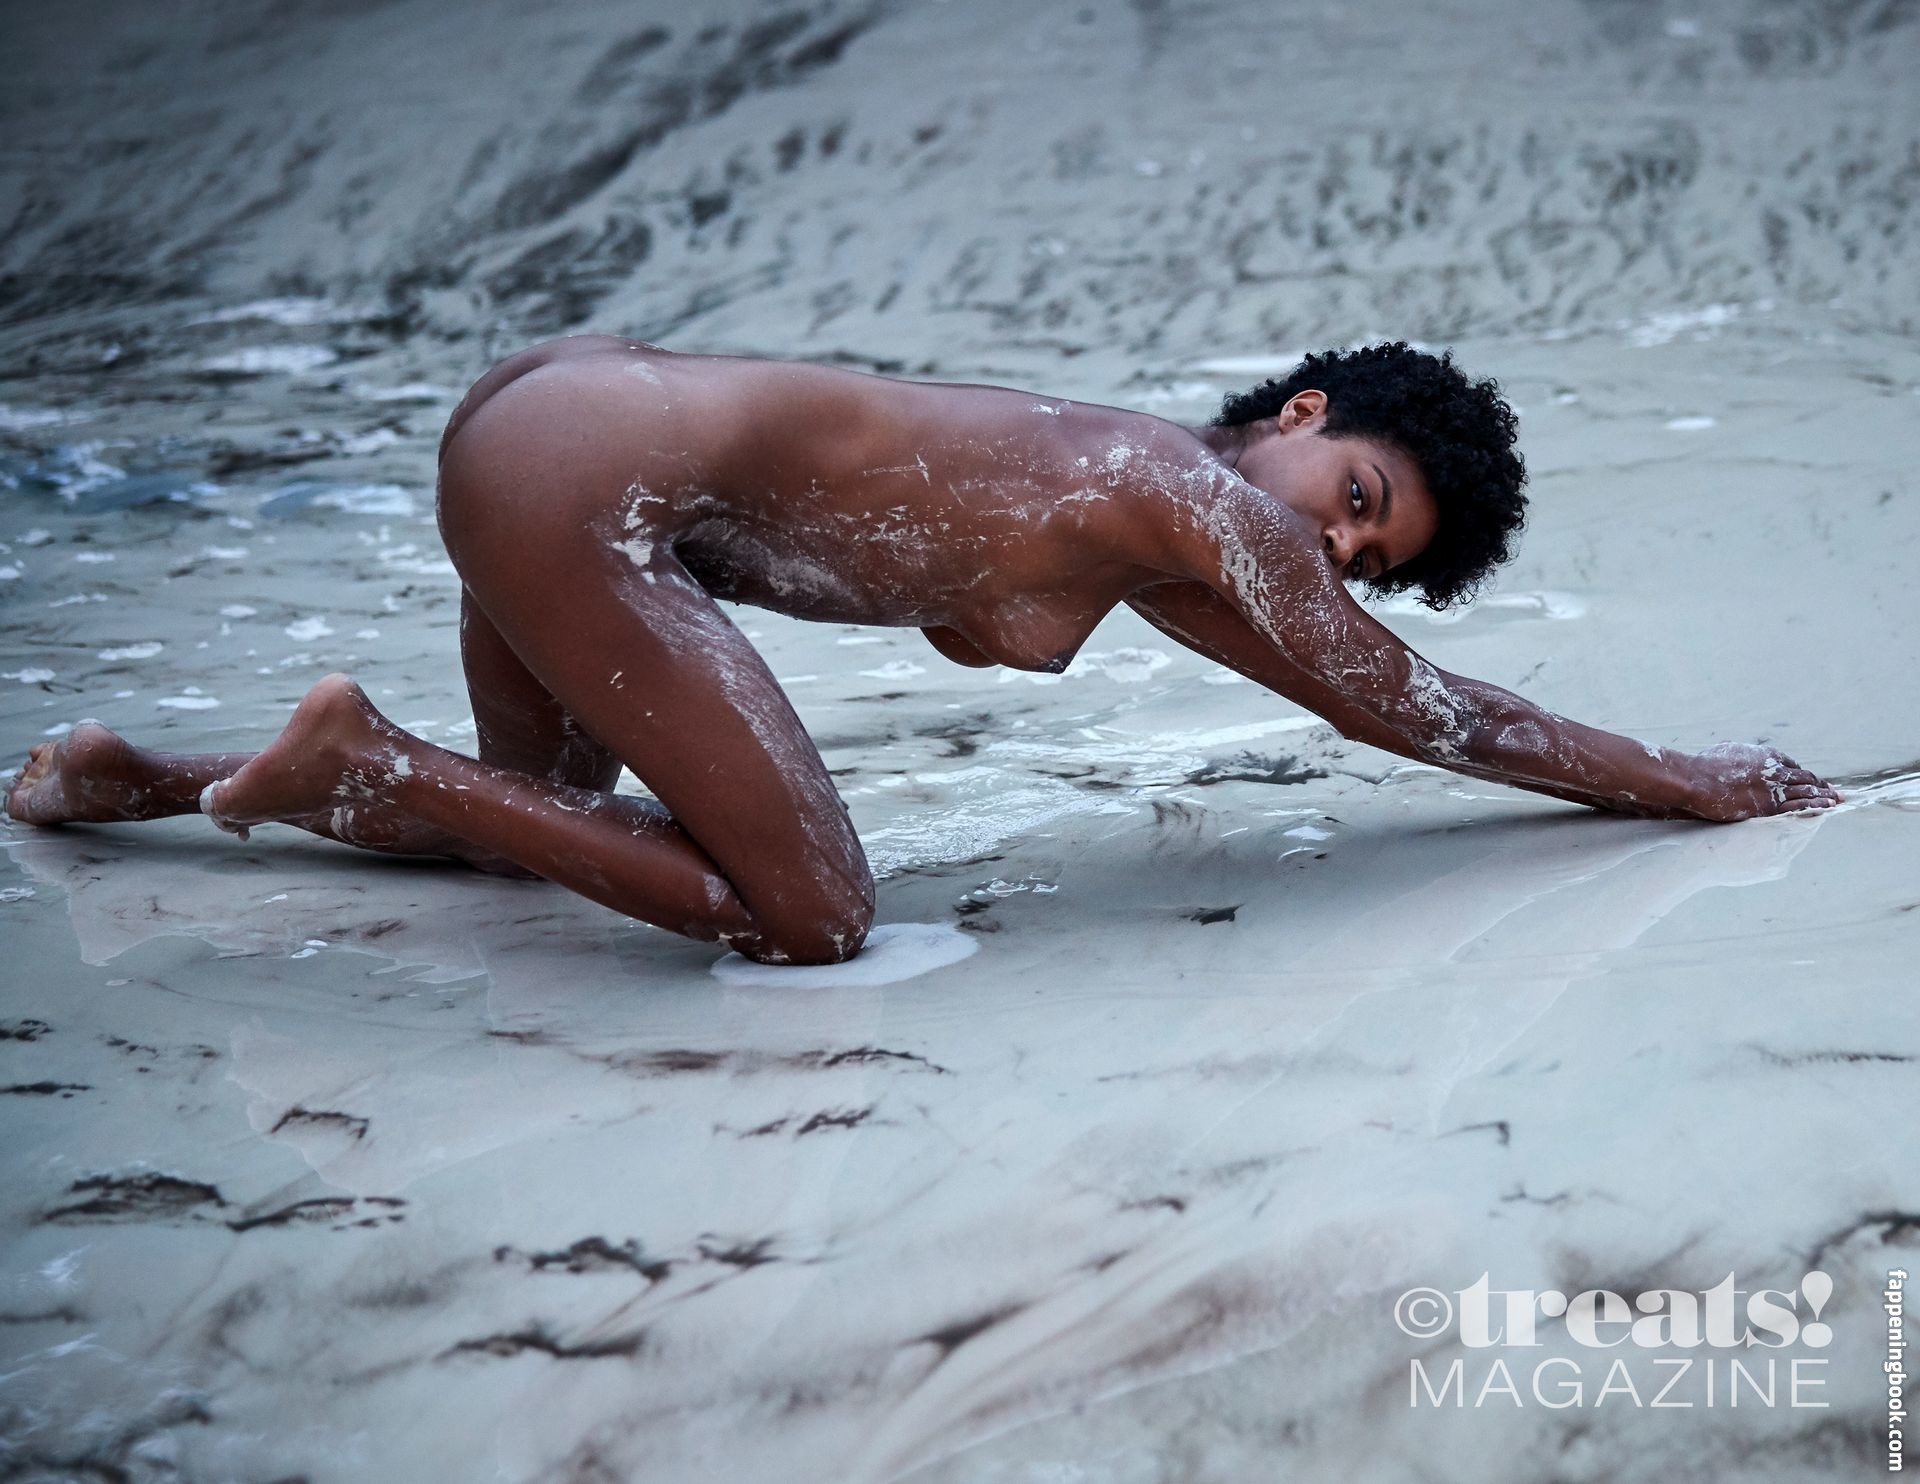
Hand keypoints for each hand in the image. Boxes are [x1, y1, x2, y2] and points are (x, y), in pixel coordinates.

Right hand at [1679, 743, 1840, 821]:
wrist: (1697, 780)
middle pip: (1806, 777)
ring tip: (1837, 800)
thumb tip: (1738, 754)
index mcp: (1766, 755)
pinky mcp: (1770, 806)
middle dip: (1821, 784)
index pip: (1793, 765)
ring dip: (1825, 795)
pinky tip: (1828, 808)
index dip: (1803, 774)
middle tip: (1834, 791)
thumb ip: (1740, 754)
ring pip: (1808, 791)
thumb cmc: (1705, 765)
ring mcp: (1775, 788)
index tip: (1810, 779)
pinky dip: (1817, 806)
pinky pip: (1801, 805)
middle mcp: (1776, 770)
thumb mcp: (1726, 750)